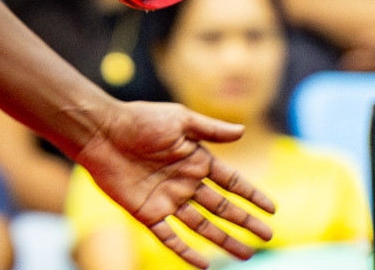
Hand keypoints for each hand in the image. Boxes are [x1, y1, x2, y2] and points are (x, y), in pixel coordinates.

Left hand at [75, 101, 275, 267]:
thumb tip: (242, 130)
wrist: (101, 132)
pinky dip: (186, 251)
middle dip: (244, 221)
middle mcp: (185, 182)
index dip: (251, 194)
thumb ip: (210, 129)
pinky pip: (170, 237)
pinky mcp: (147, 212)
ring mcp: (167, 199)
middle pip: (221, 207)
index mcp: (195, 159)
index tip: (273, 209)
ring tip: (246, 255)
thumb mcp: (179, 120)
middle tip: (267, 237)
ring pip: (202, 225)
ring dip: (223, 240)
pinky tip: (204, 264)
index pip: (231, 181)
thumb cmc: (139, 120)